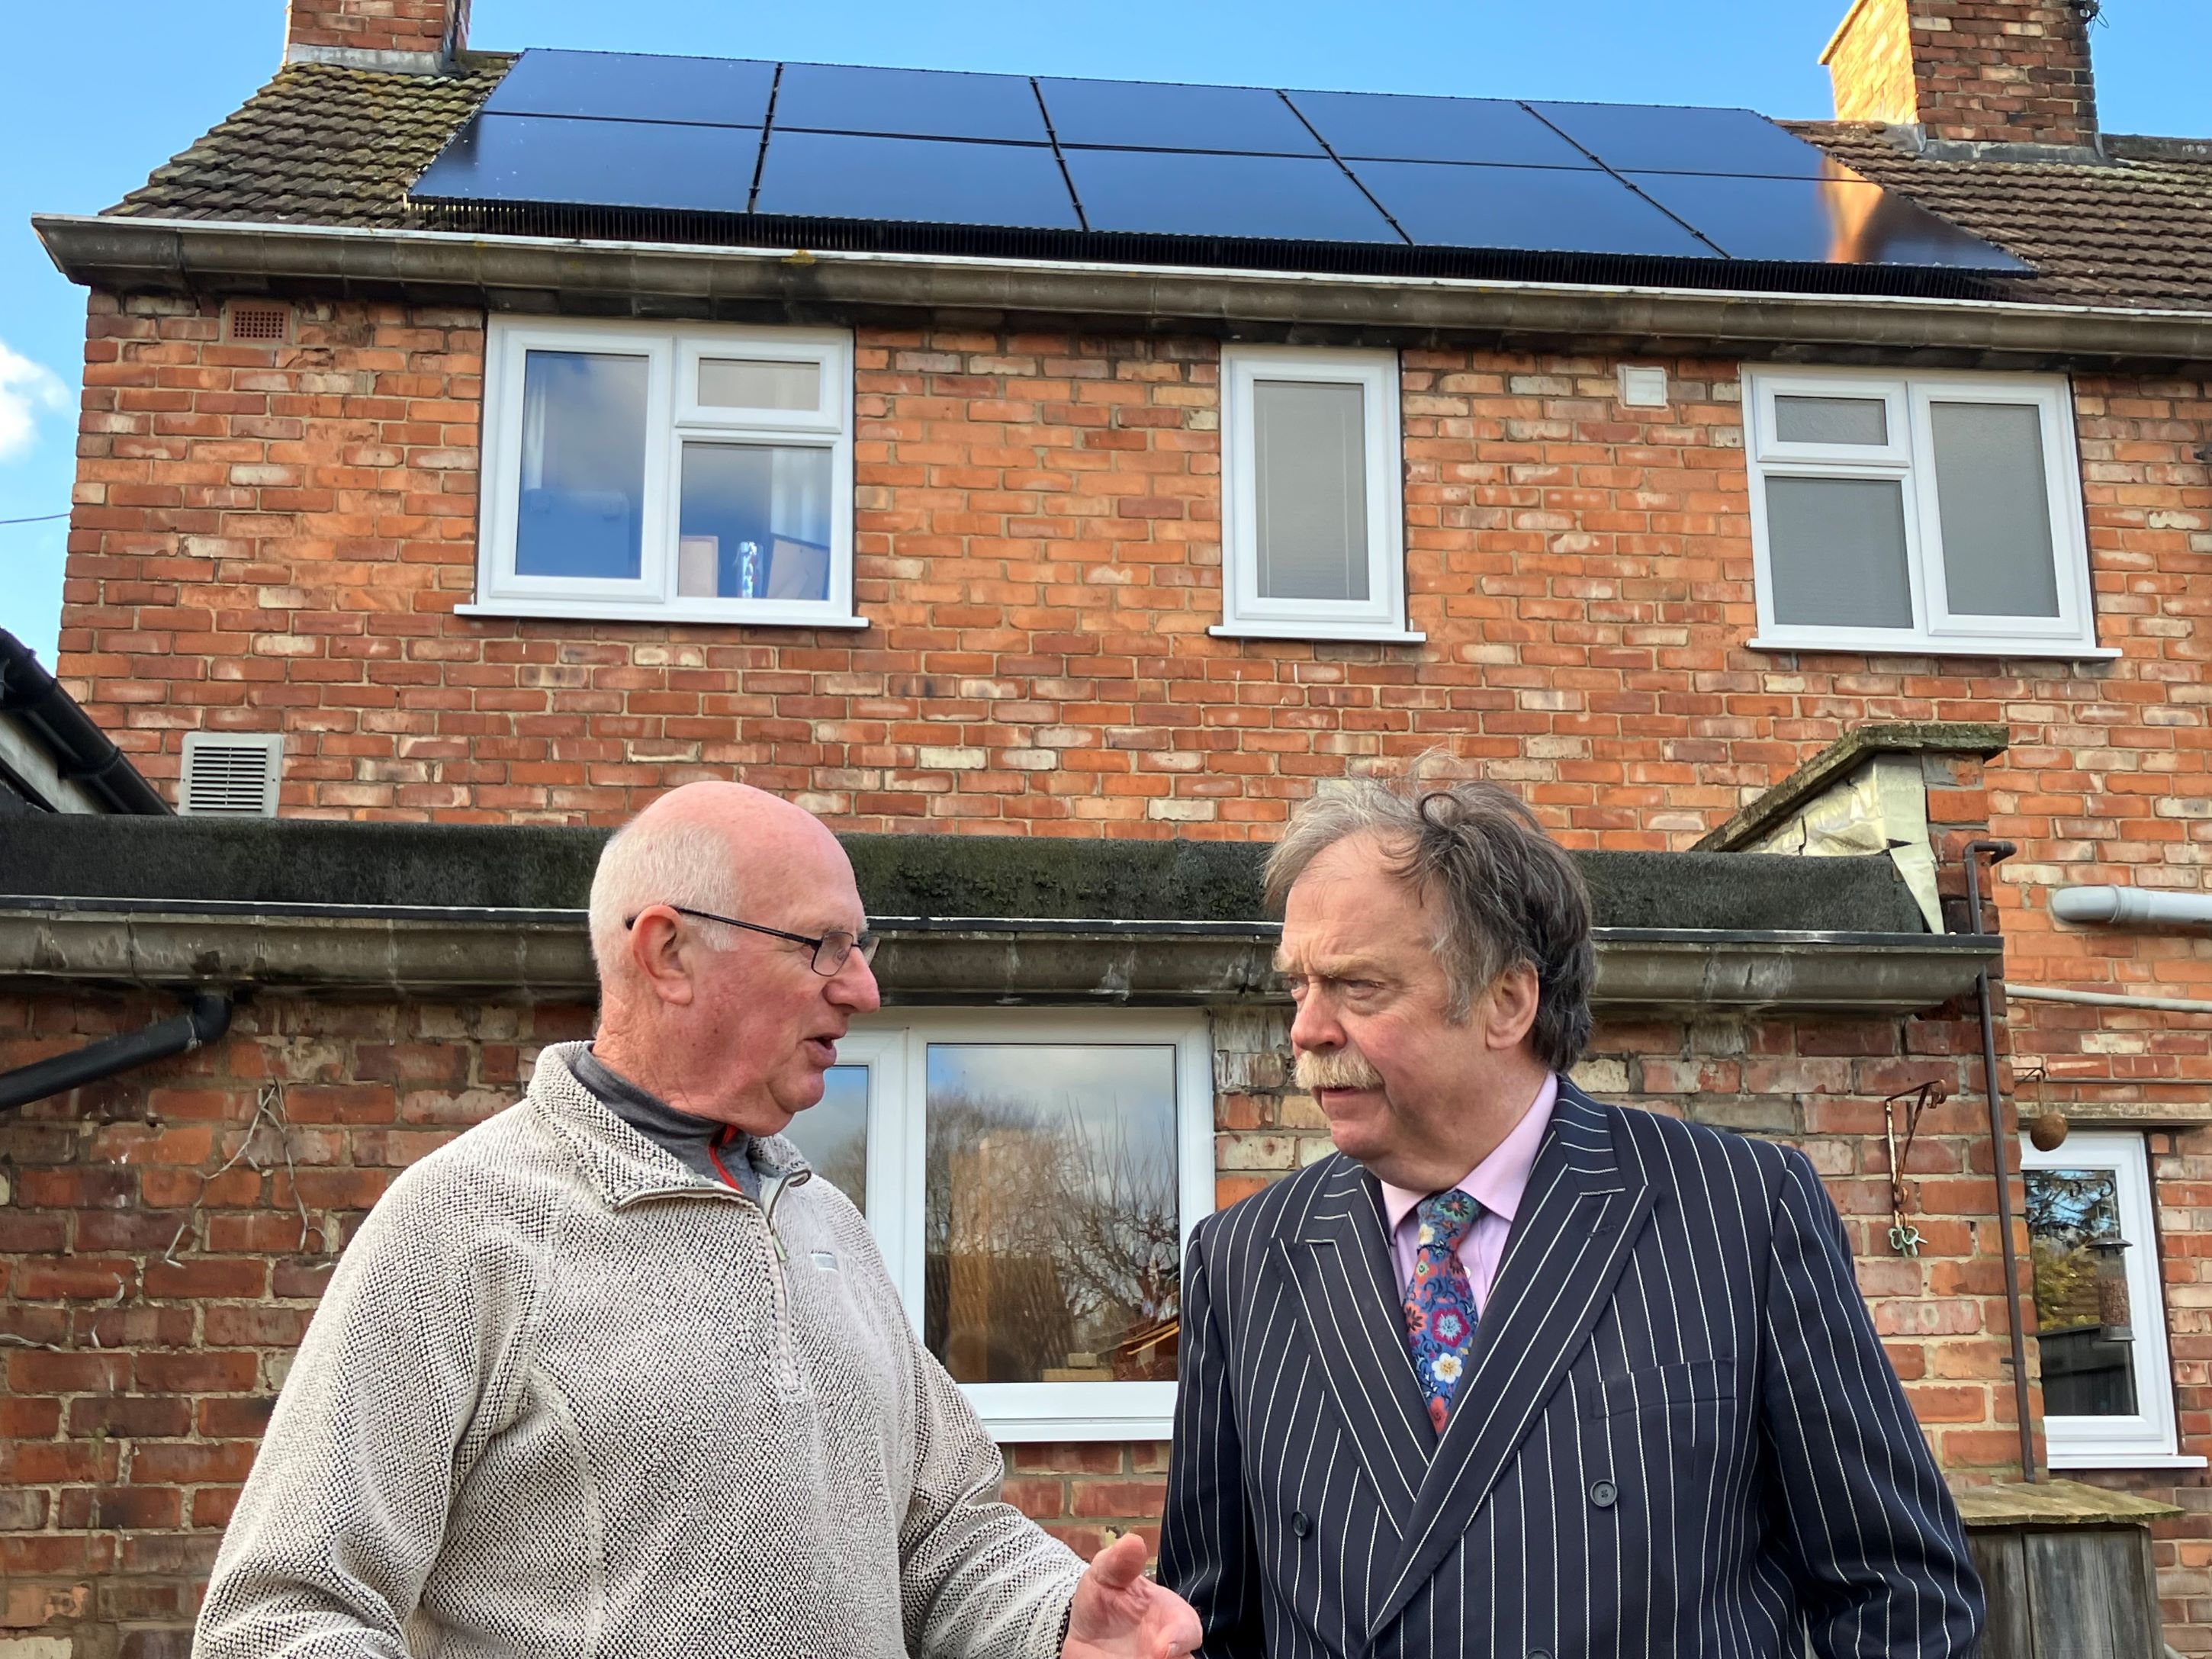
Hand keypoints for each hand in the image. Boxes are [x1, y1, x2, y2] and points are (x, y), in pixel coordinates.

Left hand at [1061, 1532, 1201, 1658]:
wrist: (1080, 1628)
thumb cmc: (1104, 1596)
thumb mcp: (1105, 1573)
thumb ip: (1119, 1562)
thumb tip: (1132, 1542)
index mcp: (1171, 1619)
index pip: (1189, 1631)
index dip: (1179, 1640)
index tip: (1161, 1650)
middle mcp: (1169, 1652)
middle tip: (1151, 1658)